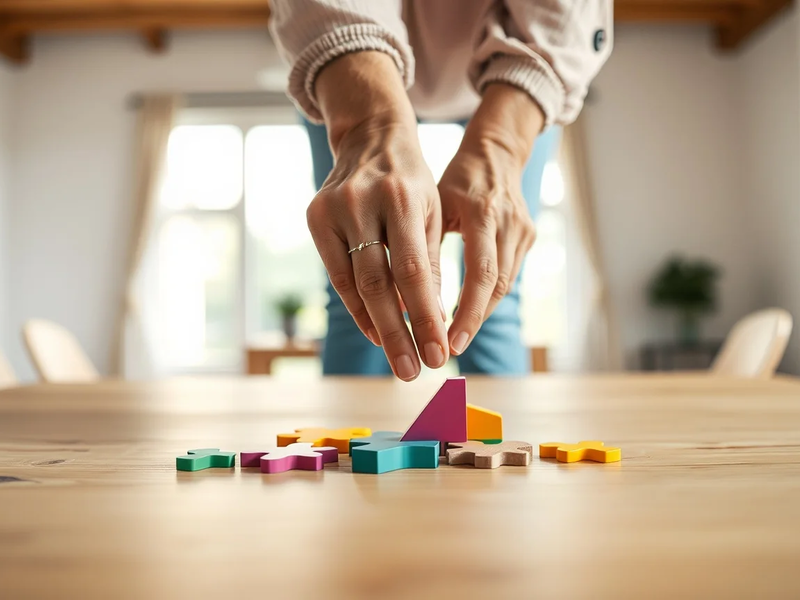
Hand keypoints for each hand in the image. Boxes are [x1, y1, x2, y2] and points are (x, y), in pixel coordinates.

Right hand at [309, 53, 448, 380]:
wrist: (371, 137)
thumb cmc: (412, 181)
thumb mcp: (432, 212)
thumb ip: (428, 262)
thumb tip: (429, 321)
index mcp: (402, 198)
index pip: (414, 271)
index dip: (425, 317)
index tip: (439, 355)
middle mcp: (363, 203)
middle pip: (379, 284)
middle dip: (399, 333)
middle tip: (414, 372)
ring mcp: (333, 210)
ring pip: (354, 284)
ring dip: (378, 327)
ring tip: (399, 361)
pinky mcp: (314, 218)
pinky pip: (337, 275)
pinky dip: (358, 307)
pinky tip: (376, 332)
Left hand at [438, 84, 543, 355]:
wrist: (496, 151)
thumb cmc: (454, 179)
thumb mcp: (435, 204)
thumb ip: (425, 247)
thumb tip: (404, 299)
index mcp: (481, 211)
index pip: (481, 273)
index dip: (467, 311)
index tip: (449, 340)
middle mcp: (508, 222)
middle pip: (498, 285)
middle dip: (474, 320)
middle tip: (451, 348)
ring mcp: (523, 229)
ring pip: (505, 283)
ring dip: (481, 312)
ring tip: (455, 337)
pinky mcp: (528, 235)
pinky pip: (508, 273)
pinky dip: (487, 295)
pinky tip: (467, 312)